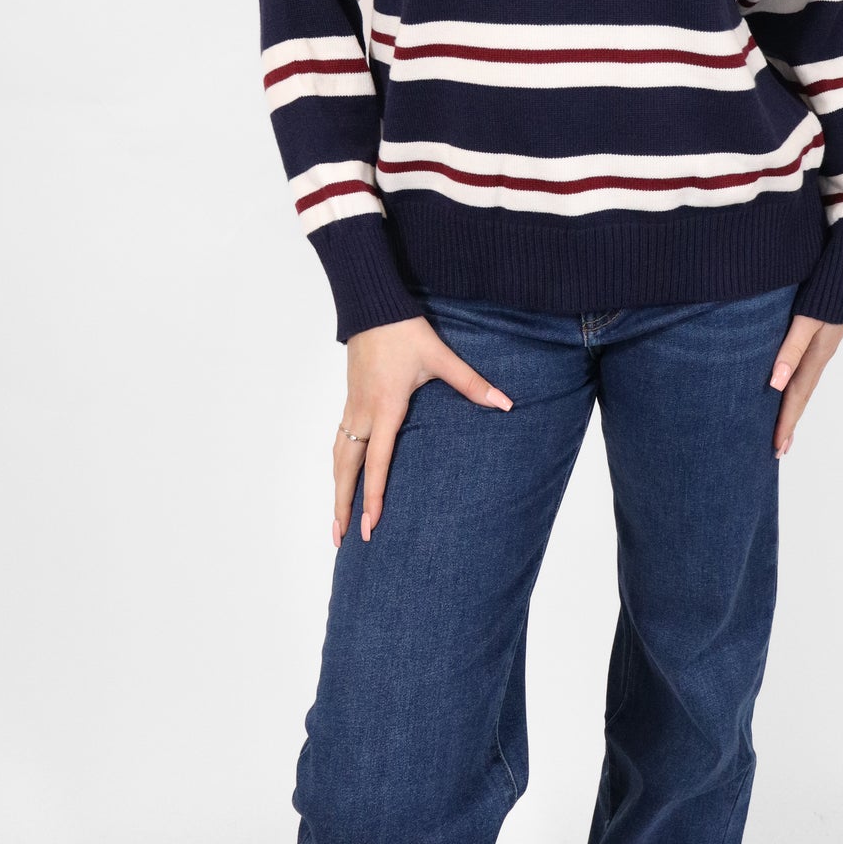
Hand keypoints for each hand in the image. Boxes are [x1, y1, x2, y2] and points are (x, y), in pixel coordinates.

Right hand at [332, 315, 513, 544]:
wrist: (372, 304)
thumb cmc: (404, 330)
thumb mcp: (441, 356)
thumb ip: (471, 383)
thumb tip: (505, 403)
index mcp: (386, 408)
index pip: (378, 462)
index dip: (374, 497)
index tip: (371, 526)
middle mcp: (364, 412)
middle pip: (347, 469)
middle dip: (344, 505)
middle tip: (342, 539)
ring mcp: (353, 406)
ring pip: (338, 456)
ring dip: (336, 489)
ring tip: (337, 520)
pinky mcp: (350, 398)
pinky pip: (339, 441)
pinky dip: (338, 466)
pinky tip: (341, 476)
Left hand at [768, 313, 842, 457]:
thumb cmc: (830, 286)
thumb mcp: (809, 317)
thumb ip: (792, 347)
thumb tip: (774, 383)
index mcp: (817, 354)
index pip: (796, 397)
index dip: (785, 422)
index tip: (776, 448)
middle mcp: (821, 353)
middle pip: (801, 395)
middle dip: (790, 422)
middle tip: (779, 449)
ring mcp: (823, 343)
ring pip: (804, 381)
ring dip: (793, 404)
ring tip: (784, 423)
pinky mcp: (823, 331)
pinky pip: (806, 365)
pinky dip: (796, 382)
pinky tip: (789, 380)